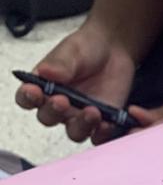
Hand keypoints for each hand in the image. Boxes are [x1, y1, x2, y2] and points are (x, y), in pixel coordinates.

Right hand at [14, 21, 136, 145]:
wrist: (114, 50)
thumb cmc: (87, 49)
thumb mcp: (72, 51)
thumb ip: (60, 64)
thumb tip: (45, 72)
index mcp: (43, 87)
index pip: (27, 98)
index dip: (27, 97)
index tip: (33, 91)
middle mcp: (59, 106)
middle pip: (49, 118)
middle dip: (53, 111)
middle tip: (62, 100)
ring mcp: (80, 116)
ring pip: (75, 131)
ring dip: (81, 125)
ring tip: (92, 111)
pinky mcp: (101, 122)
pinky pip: (100, 136)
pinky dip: (103, 133)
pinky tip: (107, 124)